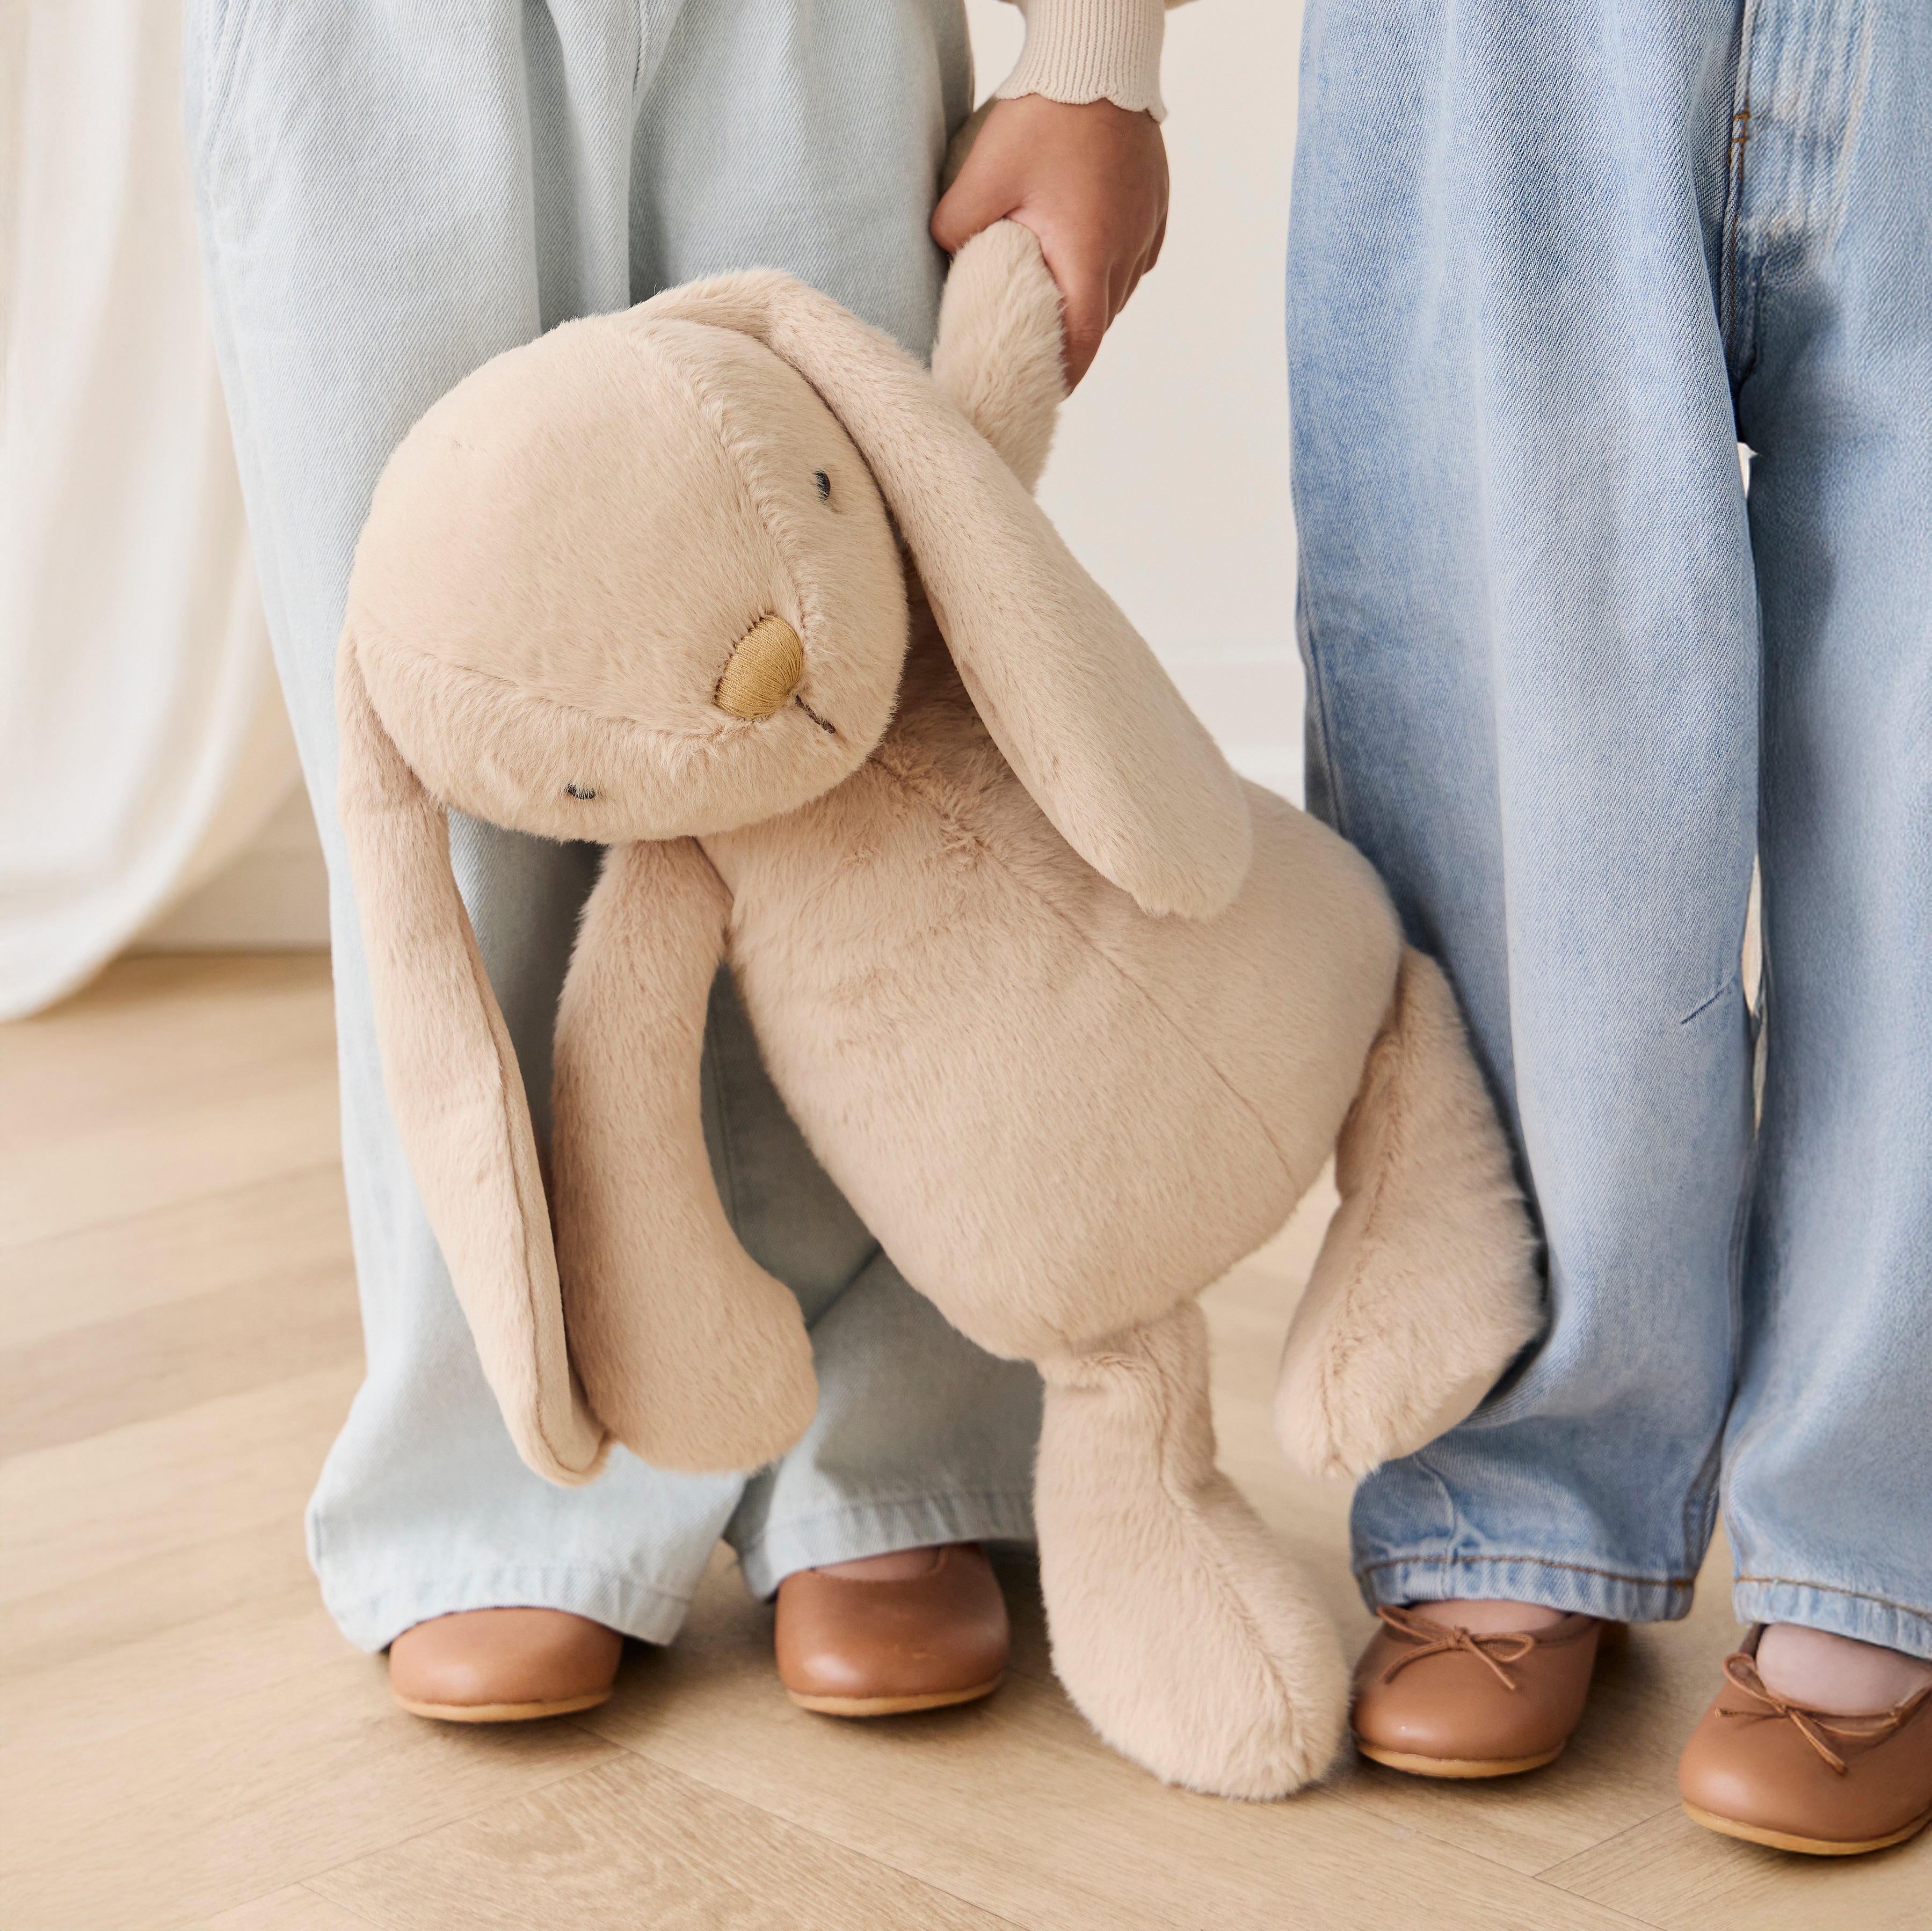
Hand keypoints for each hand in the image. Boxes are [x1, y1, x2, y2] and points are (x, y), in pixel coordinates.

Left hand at [932, 95, 1168, 388]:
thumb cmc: (1044, 114)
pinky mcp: (1154, 211)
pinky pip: (1130, 261)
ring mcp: (1146, 231)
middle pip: (1099, 324)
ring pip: (1116, 295)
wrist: (1098, 57)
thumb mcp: (982, 174)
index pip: (1081, 345)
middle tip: (1032, 357)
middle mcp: (1127, 252)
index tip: (1038, 395)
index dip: (1060, 378)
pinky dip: (1104, 273)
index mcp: (1088, 254)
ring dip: (1086, 306)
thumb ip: (953, 229)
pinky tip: (1077, 261)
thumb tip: (941, 260)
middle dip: (1068, 344)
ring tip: (1051, 309)